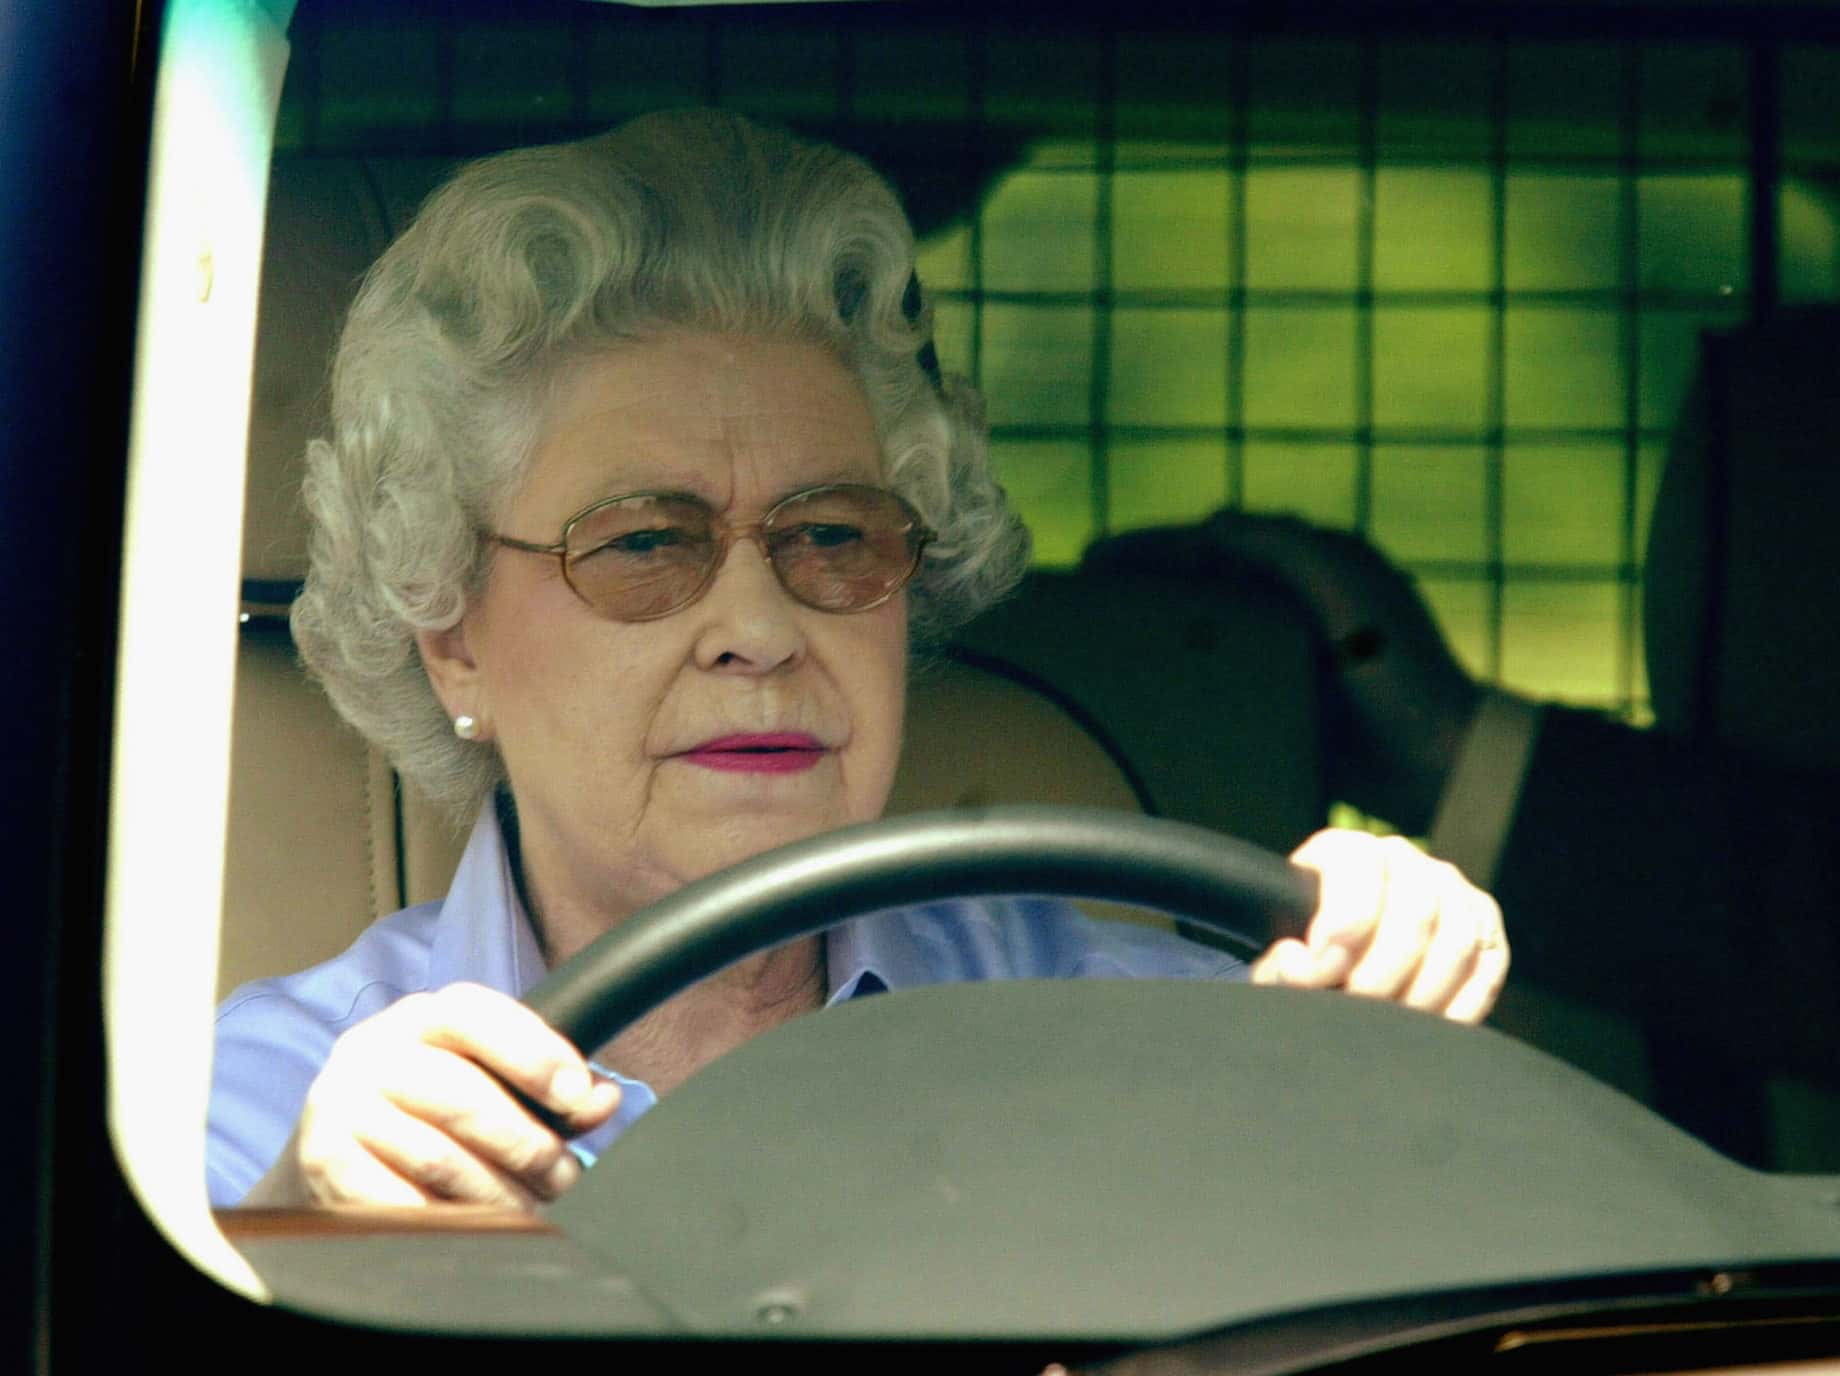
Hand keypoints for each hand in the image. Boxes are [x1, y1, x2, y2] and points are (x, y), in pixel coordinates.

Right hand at [242, 982, 619, 1209]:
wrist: (332, 1152)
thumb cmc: (428, 1111)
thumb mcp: (486, 1080)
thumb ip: (547, 1087)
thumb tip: (602, 1099)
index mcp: (421, 1017)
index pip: (476, 1015)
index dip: (534, 1053)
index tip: (578, 1097)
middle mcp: (373, 1050)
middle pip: (461, 1095)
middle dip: (526, 1144)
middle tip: (563, 1178)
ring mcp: (340, 1103)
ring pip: (436, 1157)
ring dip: (497, 1192)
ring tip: (531, 1208)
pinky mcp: (321, 1159)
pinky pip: (397, 1200)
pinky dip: (446, 1219)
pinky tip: (475, 1227)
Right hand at [1083, 511, 1481, 832]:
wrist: (1439, 758)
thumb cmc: (1396, 666)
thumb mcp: (1339, 584)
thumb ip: (1278, 545)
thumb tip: (1210, 524)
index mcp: (1313, 560)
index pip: (1214, 540)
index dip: (1152, 546)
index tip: (1094, 558)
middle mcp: (1301, 597)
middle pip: (1205, 577)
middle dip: (1145, 579)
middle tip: (1085, 592)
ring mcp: (1296, 648)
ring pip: (1209, 622)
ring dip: (1159, 623)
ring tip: (1102, 635)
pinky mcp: (1294, 698)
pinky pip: (1225, 672)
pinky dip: (1185, 670)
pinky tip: (1149, 686)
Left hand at [1251, 830, 1507, 1023]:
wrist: (1342, 963)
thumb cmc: (1309, 952)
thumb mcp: (1286, 952)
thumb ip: (1285, 962)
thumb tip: (1301, 964)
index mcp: (1348, 850)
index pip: (1359, 869)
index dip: (1343, 923)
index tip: (1322, 967)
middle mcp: (1405, 860)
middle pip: (1414, 913)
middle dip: (1381, 972)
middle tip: (1354, 1004)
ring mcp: (1453, 891)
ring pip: (1456, 942)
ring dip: (1421, 994)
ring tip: (1388, 1023)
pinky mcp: (1486, 931)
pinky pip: (1485, 969)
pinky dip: (1459, 1007)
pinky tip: (1427, 1027)